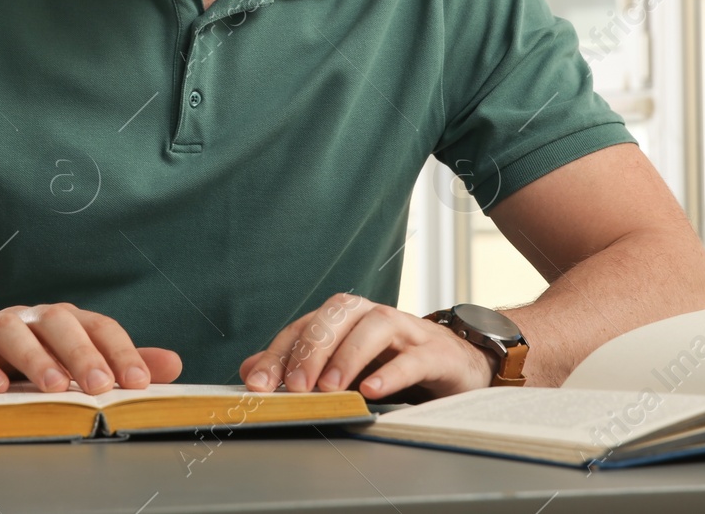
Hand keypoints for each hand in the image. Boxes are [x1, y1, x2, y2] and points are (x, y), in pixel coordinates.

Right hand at [0, 302, 181, 395]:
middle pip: (58, 321)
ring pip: (12, 330)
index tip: (138, 383)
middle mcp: (29, 317)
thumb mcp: (73, 362)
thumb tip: (174, 364)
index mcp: (63, 320)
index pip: (98, 326)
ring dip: (34, 358)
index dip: (120, 352)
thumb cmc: (24, 361)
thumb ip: (119, 363)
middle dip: (81, 353)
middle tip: (98, 386)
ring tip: (53, 388)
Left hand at [239, 293, 498, 402]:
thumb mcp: (342, 364)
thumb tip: (249, 370)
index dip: (278, 353)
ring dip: (348, 355)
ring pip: (375, 326)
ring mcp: (406, 330)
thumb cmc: (392, 361)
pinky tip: (371, 390)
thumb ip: (297, 365)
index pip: (304, 326)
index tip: (257, 383)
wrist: (456, 364)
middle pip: (338, 314)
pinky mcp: (435, 352)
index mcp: (344, 317)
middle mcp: (371, 314)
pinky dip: (391, 373)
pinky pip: (412, 357)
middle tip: (296, 386)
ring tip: (330, 388)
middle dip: (312, 349)